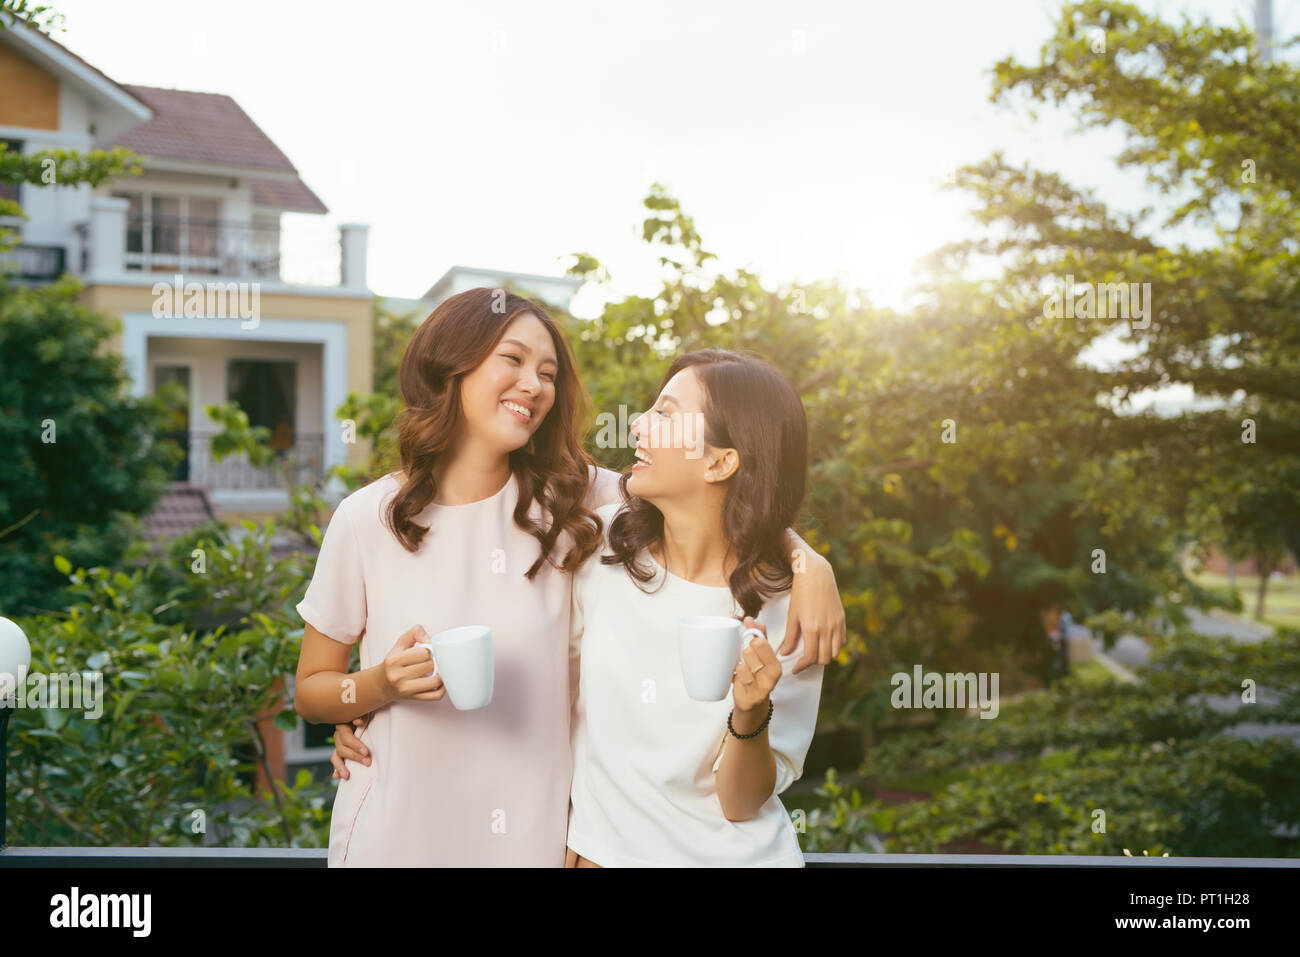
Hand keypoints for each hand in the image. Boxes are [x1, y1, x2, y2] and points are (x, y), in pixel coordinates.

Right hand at [330, 716, 370, 780]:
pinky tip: (336, 776)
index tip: (366, 752)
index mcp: (343, 725)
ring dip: (341, 767)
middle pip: (342, 749)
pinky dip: (336, 769)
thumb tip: (357, 722)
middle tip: (368, 762)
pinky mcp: (340, 752)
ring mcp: (338, 745)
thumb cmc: (364, 713)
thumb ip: (361, 715)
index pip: (346, 737)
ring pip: (336, 757)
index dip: (355, 745)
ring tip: (346, 775)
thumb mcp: (364, 711)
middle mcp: (338, 736)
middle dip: (355, 757)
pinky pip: (336, 761)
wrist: (362, 716)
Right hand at [380, 625, 445, 703]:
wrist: (381, 684)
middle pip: (430, 666)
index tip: (428, 651)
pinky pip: (436, 695)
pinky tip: (441, 681)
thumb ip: (414, 633)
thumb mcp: (400, 644)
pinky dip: (443, 688)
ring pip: (435, 681)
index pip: (423, 653)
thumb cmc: (393, 662)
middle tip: (435, 659)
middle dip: (435, 661)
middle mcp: (398, 676)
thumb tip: (430, 639)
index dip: (429, 650)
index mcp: (394, 661)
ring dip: (441, 674)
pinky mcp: (414, 698)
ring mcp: (406, 689)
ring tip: (439, 669)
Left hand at [731, 617, 780, 717]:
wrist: (752, 704)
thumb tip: (752, 620)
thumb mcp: (761, 656)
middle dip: (744, 654)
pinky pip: (737, 678)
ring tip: (742, 671)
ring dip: (738, 667)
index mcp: (776, 666)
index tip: (748, 641)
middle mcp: (771, 678)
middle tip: (745, 660)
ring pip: (742, 665)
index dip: (750, 639)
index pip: (760, 642)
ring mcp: (761, 689)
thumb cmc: (756, 677)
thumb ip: (759, 637)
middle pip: (749, 652)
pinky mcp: (749, 698)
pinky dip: (734, 676)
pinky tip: (738, 679)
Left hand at [782, 549, 845, 673]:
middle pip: (824, 658)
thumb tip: (785, 653)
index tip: (795, 668)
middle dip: (813, 662)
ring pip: (835, 652)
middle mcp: (827, 628)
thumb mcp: (792, 615)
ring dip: (825, 656)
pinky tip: (824, 643)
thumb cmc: (801, 593)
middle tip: (803, 660)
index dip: (802, 666)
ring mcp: (837, 624)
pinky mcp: (842, 619)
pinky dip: (834, 647)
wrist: (816, 574)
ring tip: (814, 651)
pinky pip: (841, 641)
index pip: (810, 657)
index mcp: (812, 628)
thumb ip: (790, 637)